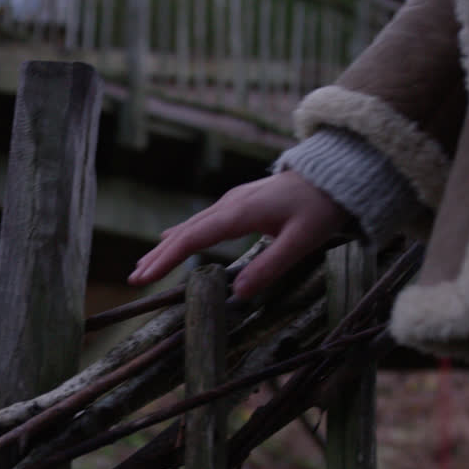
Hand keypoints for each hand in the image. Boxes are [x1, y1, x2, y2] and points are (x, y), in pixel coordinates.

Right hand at [128, 171, 349, 298]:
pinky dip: (182, 234)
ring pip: (191, 226)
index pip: (192, 239)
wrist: (335, 173)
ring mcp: (233, 201)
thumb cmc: (321, 206)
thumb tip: (237, 295)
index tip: (144, 278)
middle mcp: (229, 204)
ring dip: (166, 246)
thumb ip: (270, 267)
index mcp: (239, 213)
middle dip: (158, 256)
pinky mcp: (240, 202)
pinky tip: (171, 238)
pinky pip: (202, 220)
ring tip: (144, 265)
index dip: (166, 259)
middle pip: (185, 232)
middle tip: (134, 279)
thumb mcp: (301, 241)